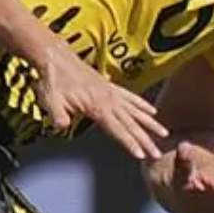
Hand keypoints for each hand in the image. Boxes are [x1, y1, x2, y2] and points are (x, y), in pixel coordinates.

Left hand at [31, 49, 166, 160]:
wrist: (57, 58)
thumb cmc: (54, 80)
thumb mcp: (50, 100)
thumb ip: (58, 116)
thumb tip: (60, 127)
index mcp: (97, 106)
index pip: (117, 129)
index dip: (129, 143)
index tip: (141, 154)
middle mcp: (108, 99)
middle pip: (131, 123)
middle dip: (145, 139)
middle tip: (157, 153)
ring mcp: (111, 92)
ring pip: (136, 111)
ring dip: (150, 124)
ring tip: (163, 133)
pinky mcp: (110, 87)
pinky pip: (131, 97)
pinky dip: (143, 105)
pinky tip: (152, 111)